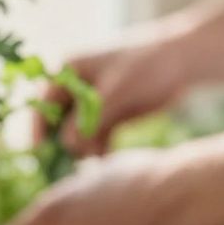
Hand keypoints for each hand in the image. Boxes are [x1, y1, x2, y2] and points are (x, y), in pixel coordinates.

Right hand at [39, 33, 190, 154]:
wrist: (184, 61)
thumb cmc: (145, 66)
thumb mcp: (114, 93)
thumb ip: (89, 120)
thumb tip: (68, 145)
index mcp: (70, 70)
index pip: (44, 102)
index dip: (39, 128)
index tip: (40, 152)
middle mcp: (79, 86)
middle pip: (61, 120)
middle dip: (64, 142)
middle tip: (72, 163)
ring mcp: (97, 101)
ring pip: (81, 132)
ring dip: (84, 148)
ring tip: (93, 163)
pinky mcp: (115, 113)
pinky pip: (99, 136)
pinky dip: (100, 148)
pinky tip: (105, 161)